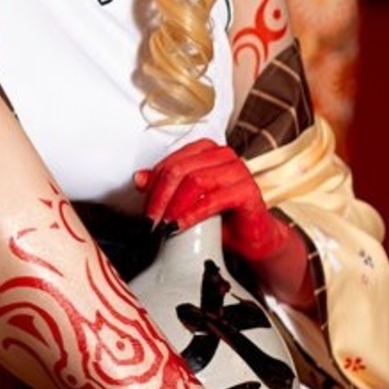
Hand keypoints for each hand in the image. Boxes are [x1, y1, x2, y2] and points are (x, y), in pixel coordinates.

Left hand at [135, 139, 283, 259]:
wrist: (250, 239)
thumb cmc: (221, 217)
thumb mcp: (186, 201)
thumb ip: (165, 187)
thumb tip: (139, 178)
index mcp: (207, 150)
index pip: (171, 161)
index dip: (154, 185)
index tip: (146, 208)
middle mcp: (223, 155)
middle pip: (180, 169)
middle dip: (160, 196)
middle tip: (151, 219)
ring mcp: (238, 170)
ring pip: (195, 180)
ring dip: (174, 204)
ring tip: (164, 224)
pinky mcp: (248, 190)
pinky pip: (214, 199)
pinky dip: (193, 213)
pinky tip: (181, 225)